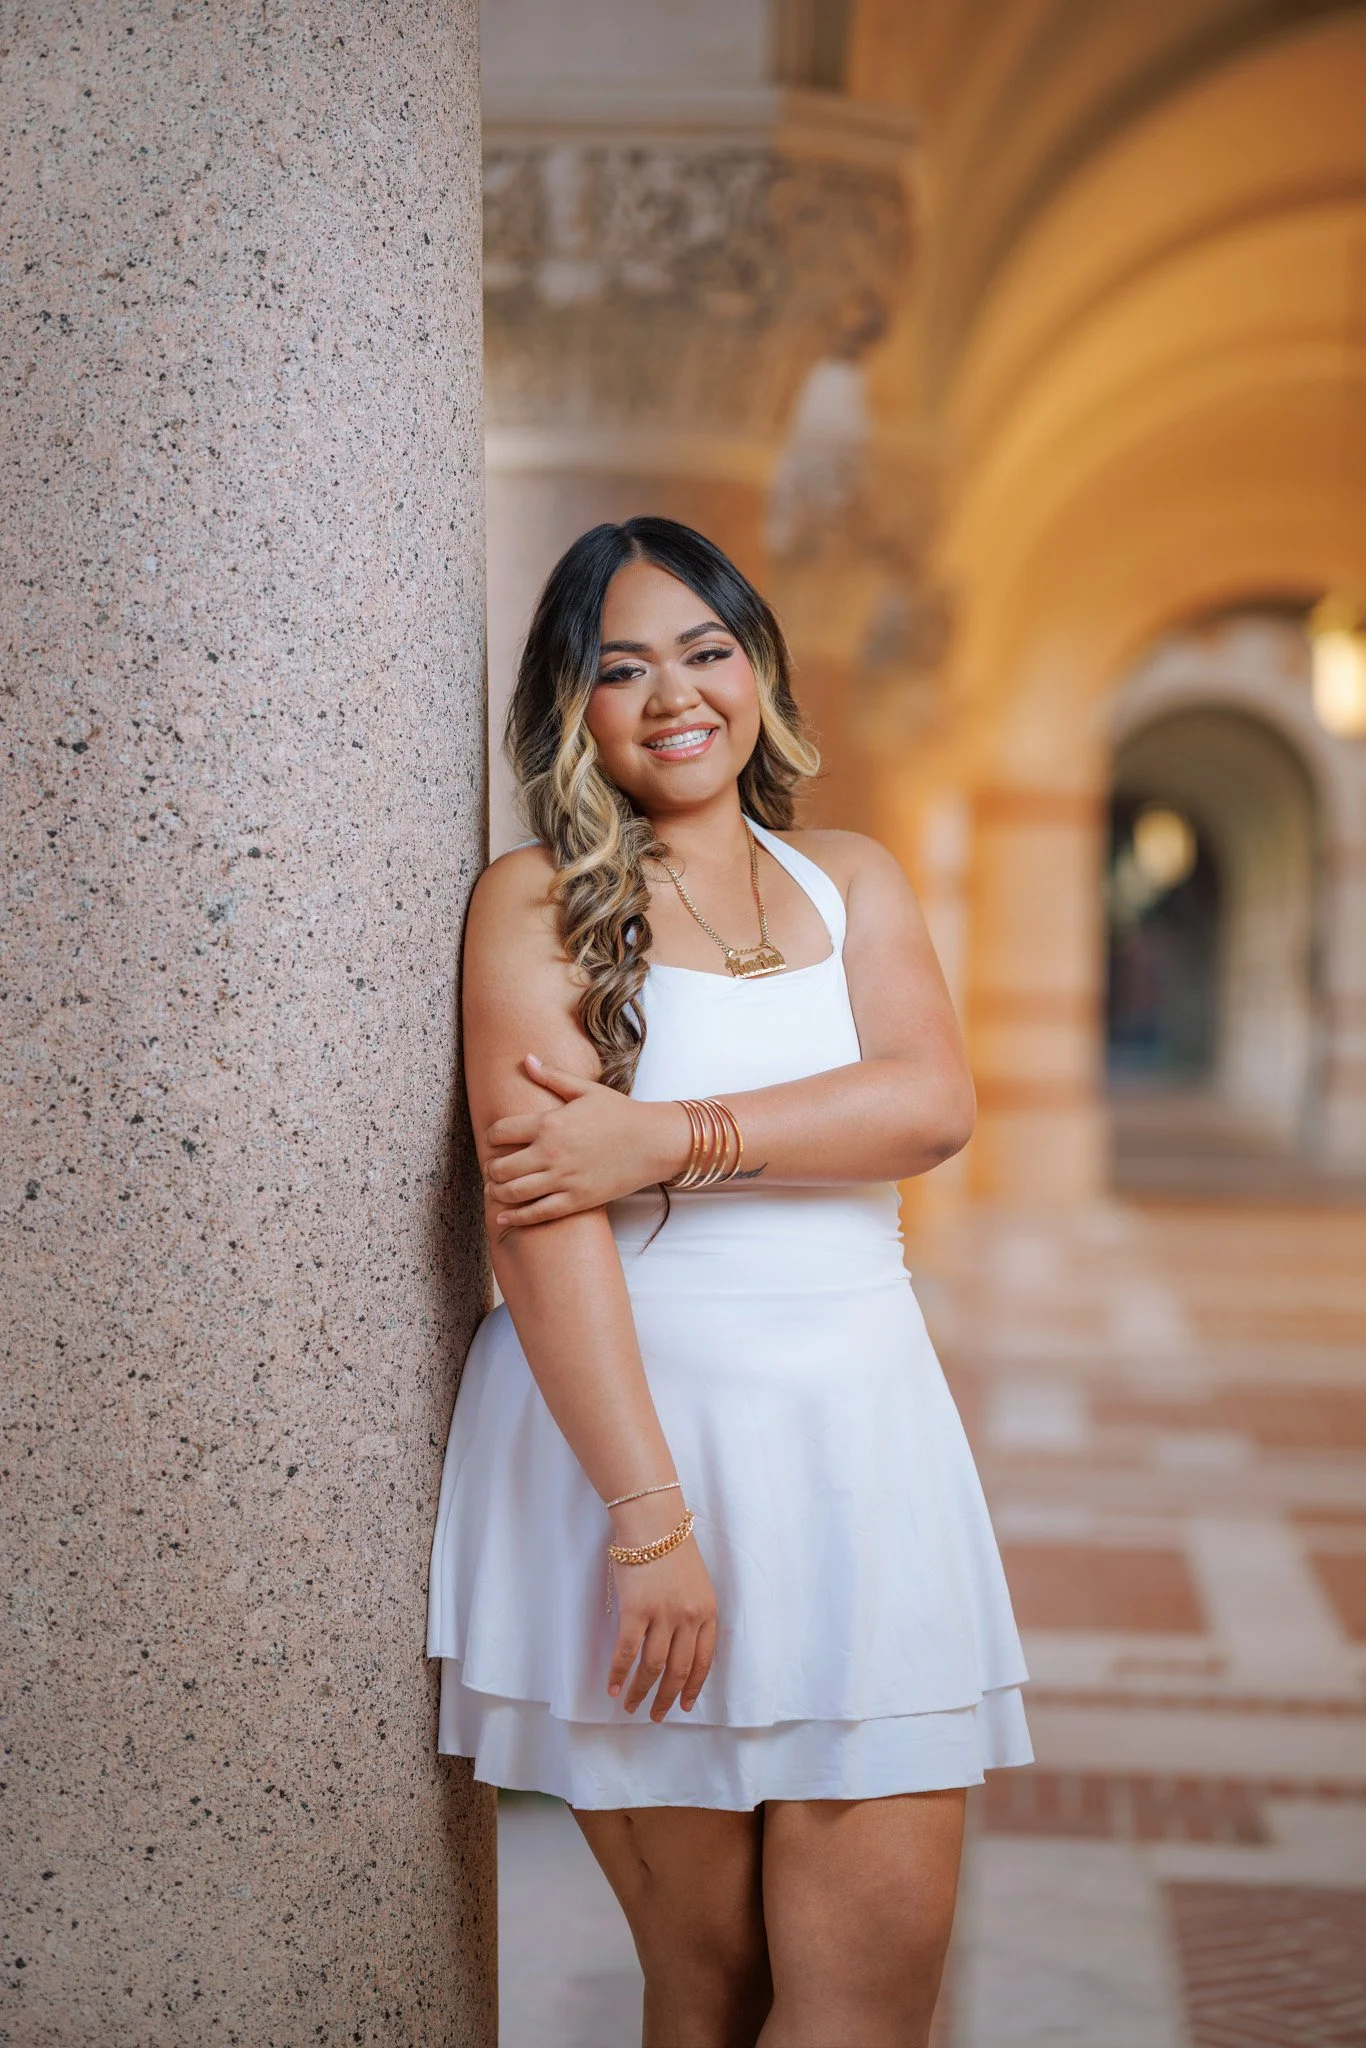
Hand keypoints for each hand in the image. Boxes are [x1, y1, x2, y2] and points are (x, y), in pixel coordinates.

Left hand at [484, 1056, 687, 1225]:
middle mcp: (550, 1153)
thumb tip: (527, 1059)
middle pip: (501, 1166)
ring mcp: (562, 1179)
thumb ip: (552, 1077)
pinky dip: (515, 1217)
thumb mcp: (586, 1090)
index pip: (500, 1132)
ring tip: (495, 1189)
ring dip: (497, 1192)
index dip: (490, 1136)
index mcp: (549, 1123)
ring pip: (513, 1192)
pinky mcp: (576, 1201)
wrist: (653, 1142)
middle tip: (492, 1167)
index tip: (492, 1139)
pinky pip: (537, 1213)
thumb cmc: (621, 1113)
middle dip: (491, 1167)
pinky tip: (503, 1216)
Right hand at [607, 1495, 717, 1719]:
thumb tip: (678, 1648)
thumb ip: (692, 1614)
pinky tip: (613, 1687)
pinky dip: (618, 1673)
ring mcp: (663, 1615)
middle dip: (667, 1698)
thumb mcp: (696, 1583)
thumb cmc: (672, 1547)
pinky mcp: (636, 1611)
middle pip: (679, 1669)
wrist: (652, 1521)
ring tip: (631, 1706)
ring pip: (653, 1667)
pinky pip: (627, 1652)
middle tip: (657, 1716)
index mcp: (707, 1611)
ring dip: (641, 1692)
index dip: (693, 1686)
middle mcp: (688, 1617)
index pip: (704, 1660)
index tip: (685, 1705)